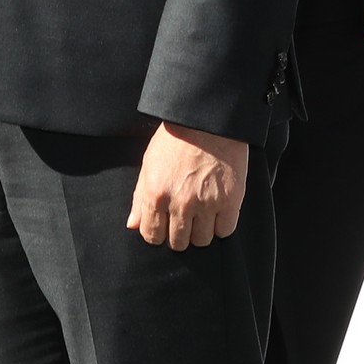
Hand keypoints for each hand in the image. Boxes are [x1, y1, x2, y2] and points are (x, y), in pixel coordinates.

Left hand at [127, 122, 248, 249]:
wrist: (207, 120)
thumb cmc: (175, 139)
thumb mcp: (149, 164)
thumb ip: (139, 198)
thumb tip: (133, 225)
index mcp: (155, 194)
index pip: (152, 236)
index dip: (158, 232)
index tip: (164, 224)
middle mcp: (179, 203)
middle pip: (178, 242)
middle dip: (179, 233)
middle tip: (185, 218)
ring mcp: (206, 204)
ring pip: (202, 240)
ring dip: (201, 231)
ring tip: (202, 213)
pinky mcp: (230, 201)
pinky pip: (225, 231)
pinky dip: (222, 225)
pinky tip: (218, 211)